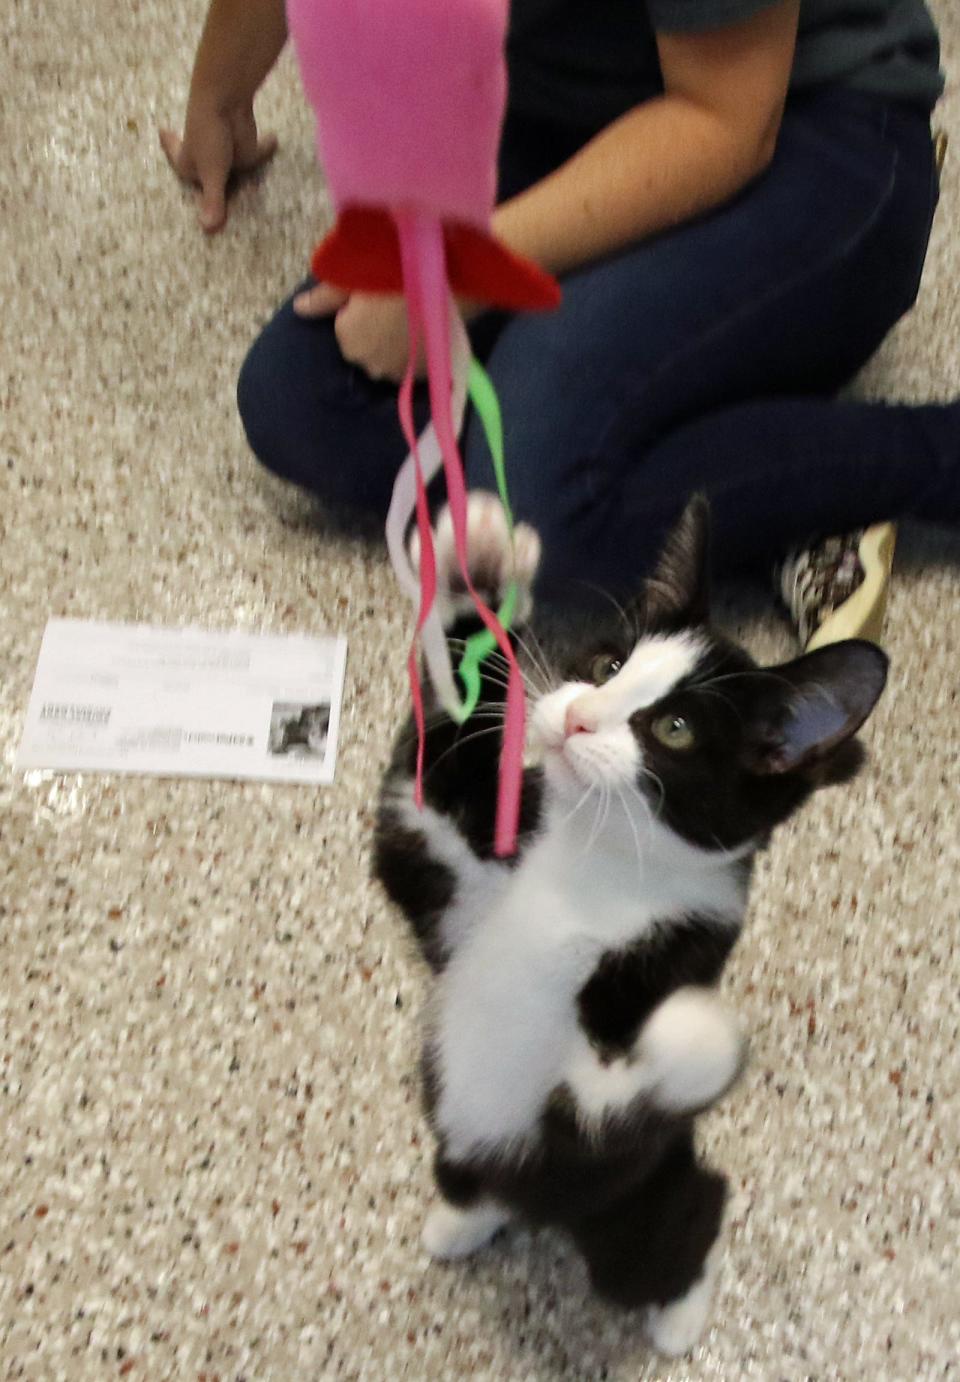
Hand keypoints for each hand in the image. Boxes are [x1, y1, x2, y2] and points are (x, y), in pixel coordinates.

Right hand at [160, 97, 276, 233]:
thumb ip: (213, 201)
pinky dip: (267, 148)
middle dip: (214, 187)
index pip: (177, 162)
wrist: (225, 101)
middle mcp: (206, 160)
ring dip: (242, 178)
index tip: (162, 131)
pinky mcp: (246, 147)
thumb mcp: (210, 173)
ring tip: (251, 191)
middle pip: (211, 177)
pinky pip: (257, 155)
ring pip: (234, 171)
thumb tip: (208, 230)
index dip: (170, 148)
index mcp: (189, 164)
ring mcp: (226, 154)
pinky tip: (275, 142)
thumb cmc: (208, 137)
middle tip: (216, 193)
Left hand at [295, 285, 419, 382]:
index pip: (347, 330)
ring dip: (396, 347)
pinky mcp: (421, 375)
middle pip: (368, 349)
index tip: (376, 296)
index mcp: (348, 342)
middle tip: (394, 307)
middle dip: (376, 333)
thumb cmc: (389, 278)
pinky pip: (412, 367)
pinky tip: (425, 335)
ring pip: (390, 360)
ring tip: (412, 321)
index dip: (360, 312)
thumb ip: (322, 300)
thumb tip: (298, 308)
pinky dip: (415, 356)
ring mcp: (397, 373)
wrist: (436, 287)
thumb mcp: (350, 282)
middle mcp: (369, 365)